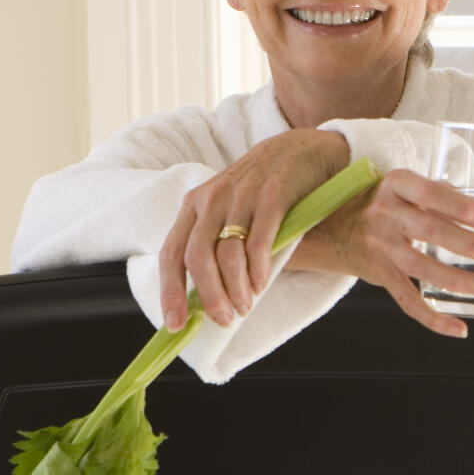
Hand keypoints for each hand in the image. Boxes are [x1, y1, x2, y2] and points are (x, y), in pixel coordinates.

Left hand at [159, 129, 350, 330]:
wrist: (303, 150)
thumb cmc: (265, 189)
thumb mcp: (230, 210)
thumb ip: (216, 244)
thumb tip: (207, 296)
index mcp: (195, 205)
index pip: (171, 253)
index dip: (170, 292)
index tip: (175, 324)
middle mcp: (212, 199)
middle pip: (197, 258)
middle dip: (208, 296)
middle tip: (224, 318)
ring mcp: (241, 195)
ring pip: (226, 254)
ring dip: (235, 289)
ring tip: (246, 305)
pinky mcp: (272, 195)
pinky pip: (258, 241)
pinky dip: (258, 269)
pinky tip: (262, 283)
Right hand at [286, 167, 473, 337]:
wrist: (330, 227)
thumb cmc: (385, 204)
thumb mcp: (408, 191)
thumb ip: (450, 200)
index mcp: (396, 184)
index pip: (432, 193)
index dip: (463, 207)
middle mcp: (383, 213)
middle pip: (429, 229)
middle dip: (468, 244)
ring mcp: (378, 245)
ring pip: (419, 266)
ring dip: (455, 279)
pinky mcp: (378, 273)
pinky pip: (406, 299)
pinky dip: (433, 318)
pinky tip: (458, 328)